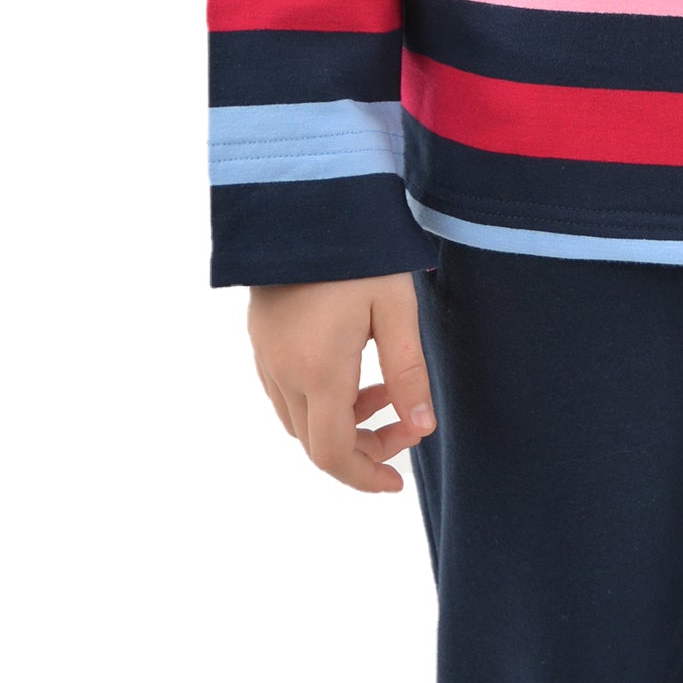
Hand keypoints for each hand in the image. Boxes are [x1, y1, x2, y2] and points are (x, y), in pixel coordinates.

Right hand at [247, 272, 434, 491]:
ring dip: (341, 421)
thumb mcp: (395, 306)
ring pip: (298, 418)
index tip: (396, 482)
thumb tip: (423, 429)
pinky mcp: (260, 337)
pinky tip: (350, 365)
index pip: (333, 454)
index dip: (364, 476)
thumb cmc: (358, 250)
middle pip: (315, 443)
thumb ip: (409, 371)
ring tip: (383, 388)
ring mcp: (265, 356)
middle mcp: (283, 373)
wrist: (303, 199)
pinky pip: (284, 390)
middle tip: (404, 426)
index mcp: (318, 372)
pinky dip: (318, 397)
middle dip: (361, 448)